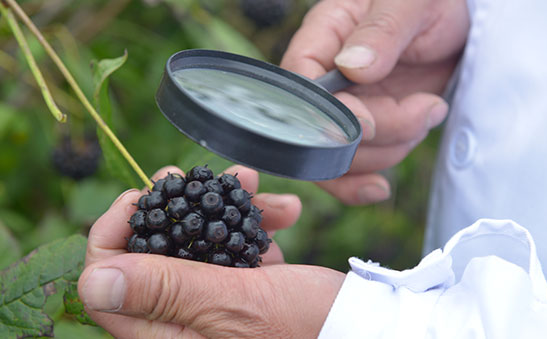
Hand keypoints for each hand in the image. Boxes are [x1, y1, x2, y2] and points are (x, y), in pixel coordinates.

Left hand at [78, 165, 344, 337]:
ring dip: (223, 203)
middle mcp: (181, 319)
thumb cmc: (306, 325)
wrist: (359, 326)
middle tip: (192, 176)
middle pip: (148, 249)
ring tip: (255, 183)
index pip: (104, 285)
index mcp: (168, 334)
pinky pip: (228, 241)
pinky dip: (252, 219)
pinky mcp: (238, 282)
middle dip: (174, 203)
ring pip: (192, 236)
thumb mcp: (237, 303)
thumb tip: (94, 280)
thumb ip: (166, 291)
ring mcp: (211, 298)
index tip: (142, 197)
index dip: (112, 233)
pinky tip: (285, 212)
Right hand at [281, 0, 469, 203]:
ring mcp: (345, 109)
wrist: (460, 24)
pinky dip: (368, 178)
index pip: (298, 86)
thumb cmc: (429, 1)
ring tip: (430, 109)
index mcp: (322, 39)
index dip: (325, 115)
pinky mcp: (367, 130)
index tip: (367, 120)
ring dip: (393, 148)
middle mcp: (325, 80)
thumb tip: (352, 67)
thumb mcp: (410, 3)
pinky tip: (379, 187)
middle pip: (322, 132)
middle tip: (425, 107)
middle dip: (378, 134)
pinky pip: (355, 167)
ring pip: (344, 156)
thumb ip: (381, 31)